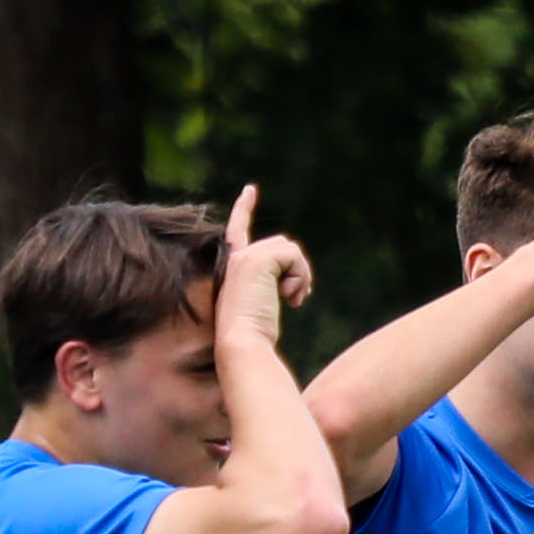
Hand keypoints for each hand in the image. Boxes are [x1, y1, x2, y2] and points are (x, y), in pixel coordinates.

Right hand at [214, 184, 315, 347]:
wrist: (243, 343)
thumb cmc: (254, 337)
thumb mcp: (263, 307)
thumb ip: (271, 287)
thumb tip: (294, 282)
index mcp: (233, 269)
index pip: (238, 232)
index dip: (243, 209)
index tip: (250, 190)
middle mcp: (236, 258)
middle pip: (282, 245)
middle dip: (298, 270)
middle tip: (295, 297)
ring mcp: (245, 257)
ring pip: (290, 249)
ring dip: (300, 275)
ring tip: (291, 299)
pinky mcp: (257, 260)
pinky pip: (293, 256)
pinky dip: (300, 276)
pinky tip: (290, 298)